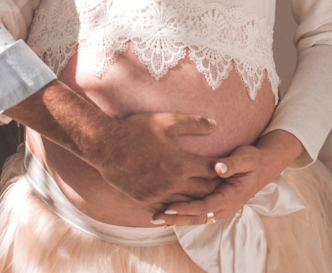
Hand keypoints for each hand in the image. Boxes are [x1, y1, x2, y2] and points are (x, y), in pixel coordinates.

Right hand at [92, 111, 221, 210]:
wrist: (106, 146)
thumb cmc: (136, 130)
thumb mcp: (166, 121)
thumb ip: (193, 123)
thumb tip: (216, 125)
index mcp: (182, 164)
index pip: (214, 171)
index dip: (223, 169)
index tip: (226, 167)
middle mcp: (175, 183)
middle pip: (206, 192)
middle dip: (215, 187)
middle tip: (222, 184)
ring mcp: (160, 194)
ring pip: (189, 205)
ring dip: (198, 200)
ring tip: (205, 195)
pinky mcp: (147, 201)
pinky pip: (169, 211)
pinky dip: (178, 208)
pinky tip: (182, 204)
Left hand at [152, 130, 303, 225]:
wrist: (262, 167)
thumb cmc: (251, 160)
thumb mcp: (245, 158)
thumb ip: (231, 163)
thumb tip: (218, 167)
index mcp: (232, 196)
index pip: (206, 206)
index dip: (186, 208)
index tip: (169, 206)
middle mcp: (226, 206)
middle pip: (198, 217)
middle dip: (177, 219)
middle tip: (155, 217)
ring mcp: (221, 208)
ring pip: (197, 218)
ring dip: (177, 220)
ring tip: (155, 217)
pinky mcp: (216, 206)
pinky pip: (198, 214)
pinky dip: (182, 215)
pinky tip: (166, 213)